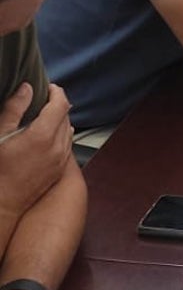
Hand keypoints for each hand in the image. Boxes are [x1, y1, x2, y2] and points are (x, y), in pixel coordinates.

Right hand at [0, 83, 72, 220]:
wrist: (2, 203)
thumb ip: (14, 109)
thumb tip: (27, 88)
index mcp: (43, 135)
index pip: (60, 104)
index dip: (56, 92)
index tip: (48, 87)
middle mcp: (58, 146)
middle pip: (66, 115)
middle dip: (57, 104)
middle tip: (44, 99)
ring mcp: (61, 159)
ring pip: (69, 130)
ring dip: (61, 119)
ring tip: (46, 115)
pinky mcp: (60, 169)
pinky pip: (67, 144)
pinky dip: (62, 134)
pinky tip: (51, 134)